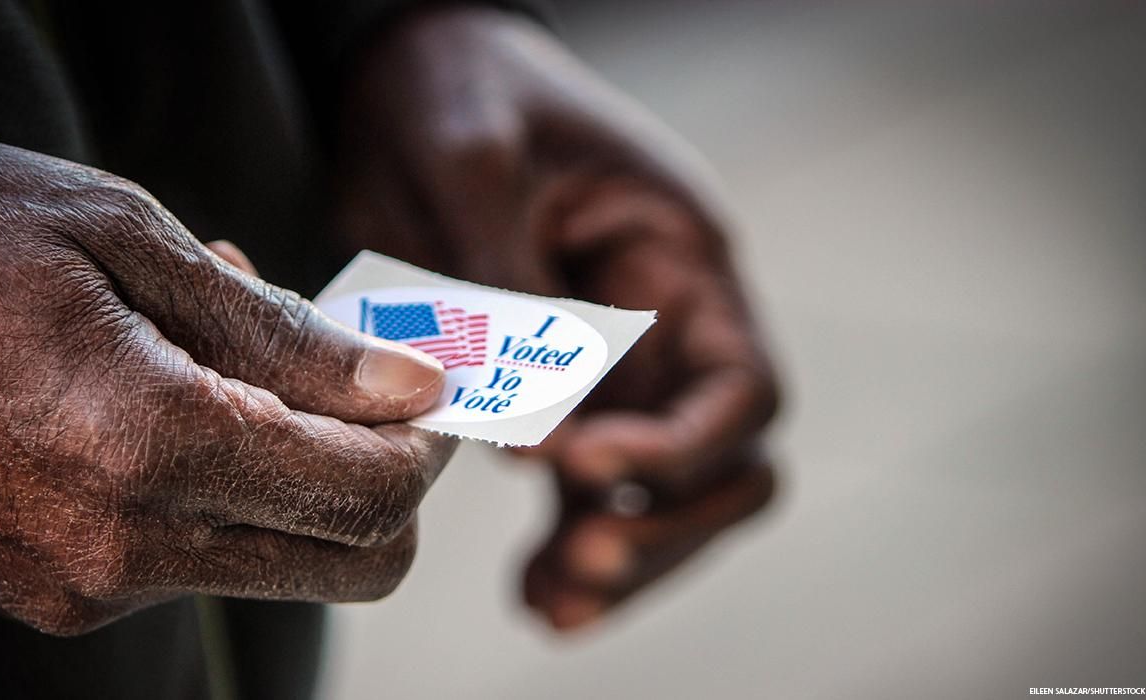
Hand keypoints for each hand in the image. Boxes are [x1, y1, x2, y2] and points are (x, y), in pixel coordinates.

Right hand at [0, 127, 453, 634]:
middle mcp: (118, 544)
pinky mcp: (55, 588)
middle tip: (370, 385)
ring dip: (300, 468)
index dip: (426, 447)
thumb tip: (408, 389)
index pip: (366, 497)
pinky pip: (197, 556)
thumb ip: (284, 333)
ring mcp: (82, 582)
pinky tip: (183, 392)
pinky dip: (228, 483)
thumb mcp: (127, 237)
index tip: (430, 388)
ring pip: (279, 559)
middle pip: (348, 562)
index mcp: (146, 444)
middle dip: (388, 480)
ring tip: (234, 352)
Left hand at [334, 8, 779, 630]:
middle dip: (664, 529)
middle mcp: (667, 322)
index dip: (678, 450)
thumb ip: (510, 295)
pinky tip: (534, 589)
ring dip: (618, 558)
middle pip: (721, 464)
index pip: (739, 388)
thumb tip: (533, 432)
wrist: (406, 69)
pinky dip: (568, 540)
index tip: (581, 467)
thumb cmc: (457, 91)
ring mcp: (618, 362)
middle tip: (580, 565)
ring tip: (549, 605)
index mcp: (681, 260)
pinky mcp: (558, 387)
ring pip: (658, 495)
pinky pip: (586, 485)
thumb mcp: (476, 166)